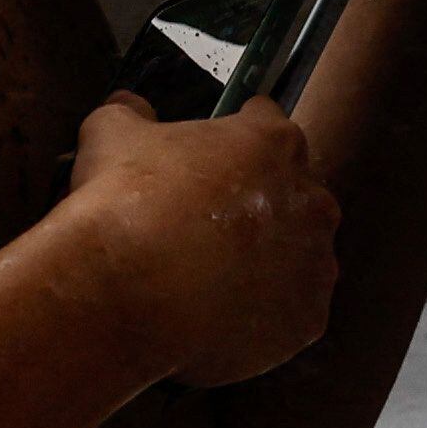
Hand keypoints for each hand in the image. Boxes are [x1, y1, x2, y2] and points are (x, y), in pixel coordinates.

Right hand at [62, 95, 340, 387]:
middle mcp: (311, 200)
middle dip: (255, 208)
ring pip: (295, 257)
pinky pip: (289, 315)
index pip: (266, 125)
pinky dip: (261, 317)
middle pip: (290, 195)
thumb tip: (127, 106)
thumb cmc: (122, 207)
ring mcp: (315, 264)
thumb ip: (129, 113)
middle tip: (205, 228)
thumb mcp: (111, 135)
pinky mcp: (306, 321)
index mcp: (275, 143)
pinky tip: (218, 318)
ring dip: (263, 264)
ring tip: (208, 281)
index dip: (234, 141)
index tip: (211, 162)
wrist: (120, 296)